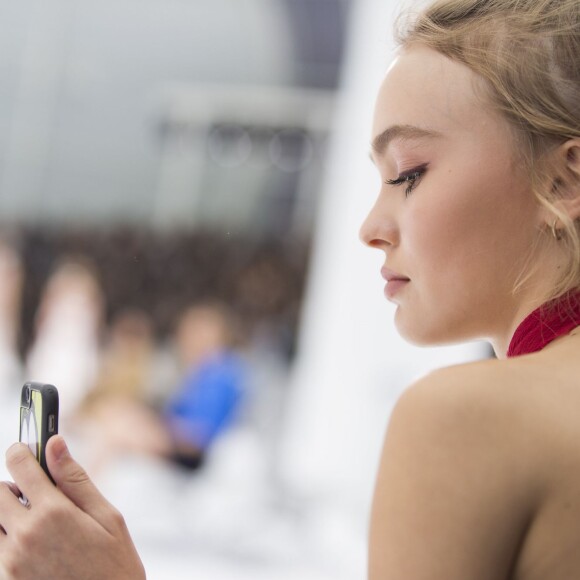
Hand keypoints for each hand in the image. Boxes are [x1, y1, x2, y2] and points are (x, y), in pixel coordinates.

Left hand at [0, 436, 145, 579]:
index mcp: (53, 513)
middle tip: (38, 494)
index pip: (21, 466)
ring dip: (9, 516)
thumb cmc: (114, 565)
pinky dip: (10, 541)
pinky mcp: (6, 579)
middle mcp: (24, 535)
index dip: (21, 452)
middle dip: (14, 486)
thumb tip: (56, 443)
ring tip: (38, 525)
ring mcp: (10, 561)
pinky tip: (36, 549)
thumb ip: (76, 479)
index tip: (25, 449)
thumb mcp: (107, 517)